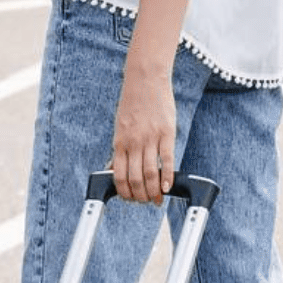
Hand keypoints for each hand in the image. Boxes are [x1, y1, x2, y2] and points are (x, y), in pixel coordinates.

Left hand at [112, 63, 175, 203]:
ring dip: (153, 191)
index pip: (118, 175)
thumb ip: (120, 147)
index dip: (124, 192)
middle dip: (140, 196)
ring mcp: (150, 138)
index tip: (130, 199)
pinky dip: (167, 177)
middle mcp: (133, 142)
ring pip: (150, 173)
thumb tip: (114, 167)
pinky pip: (167, 159)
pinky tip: (168, 187)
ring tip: (157, 199)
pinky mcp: (166, 133)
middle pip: (135, 178)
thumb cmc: (132, 103)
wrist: (145, 80)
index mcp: (119, 141)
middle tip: (146, 202)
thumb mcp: (120, 125)